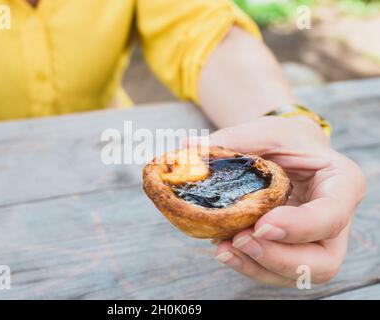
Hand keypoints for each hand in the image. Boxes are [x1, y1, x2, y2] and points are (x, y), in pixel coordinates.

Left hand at [205, 116, 365, 286]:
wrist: (288, 153)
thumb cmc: (283, 140)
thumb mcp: (264, 131)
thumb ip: (232, 140)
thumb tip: (187, 149)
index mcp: (340, 183)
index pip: (331, 215)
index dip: (299, 227)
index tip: (261, 225)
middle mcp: (336, 219)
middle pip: (322, 260)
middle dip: (278, 258)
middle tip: (239, 241)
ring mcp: (317, 240)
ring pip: (298, 273)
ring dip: (259, 266)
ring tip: (223, 248)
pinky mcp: (295, 249)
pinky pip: (278, 270)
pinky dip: (250, 265)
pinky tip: (225, 250)